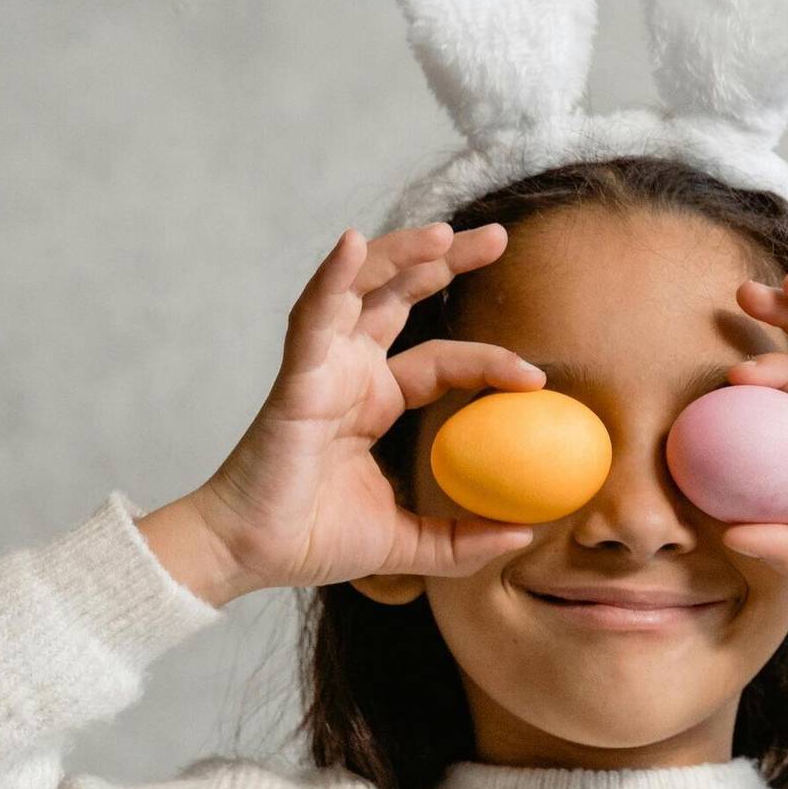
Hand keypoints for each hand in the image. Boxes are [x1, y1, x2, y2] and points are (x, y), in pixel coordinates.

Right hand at [194, 221, 545, 591]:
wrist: (251, 555)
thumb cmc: (312, 541)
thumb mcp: (408, 544)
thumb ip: (462, 541)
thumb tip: (525, 534)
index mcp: (375, 401)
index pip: (442, 360)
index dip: (488, 360)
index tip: (537, 377)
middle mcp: (350, 372)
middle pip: (402, 296)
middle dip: (447, 260)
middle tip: (497, 236)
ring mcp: (322, 367)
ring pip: (362, 289)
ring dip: (400, 254)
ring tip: (446, 234)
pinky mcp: (296, 376)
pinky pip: (314, 315)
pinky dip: (332, 276)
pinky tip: (352, 244)